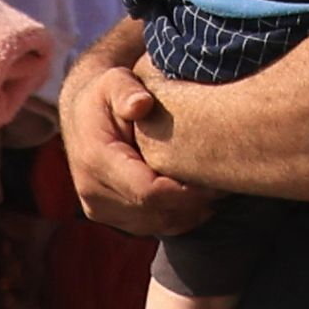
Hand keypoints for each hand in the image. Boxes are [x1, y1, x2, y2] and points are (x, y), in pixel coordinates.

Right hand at [57, 30, 214, 240]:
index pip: (147, 192)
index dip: (185, 192)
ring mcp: (98, 207)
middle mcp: (92, 191)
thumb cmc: (106, 93)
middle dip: (192, 204)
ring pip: (153, 225)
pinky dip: (175, 218)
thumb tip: (140, 104)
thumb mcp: (115, 82)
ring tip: (216, 191)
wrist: (82, 112)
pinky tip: (198, 200)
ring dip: (186, 214)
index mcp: (96, 161)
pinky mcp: (108, 214)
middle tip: (226, 185)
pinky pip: (148, 226)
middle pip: (154, 213)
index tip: (216, 181)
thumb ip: (127, 91)